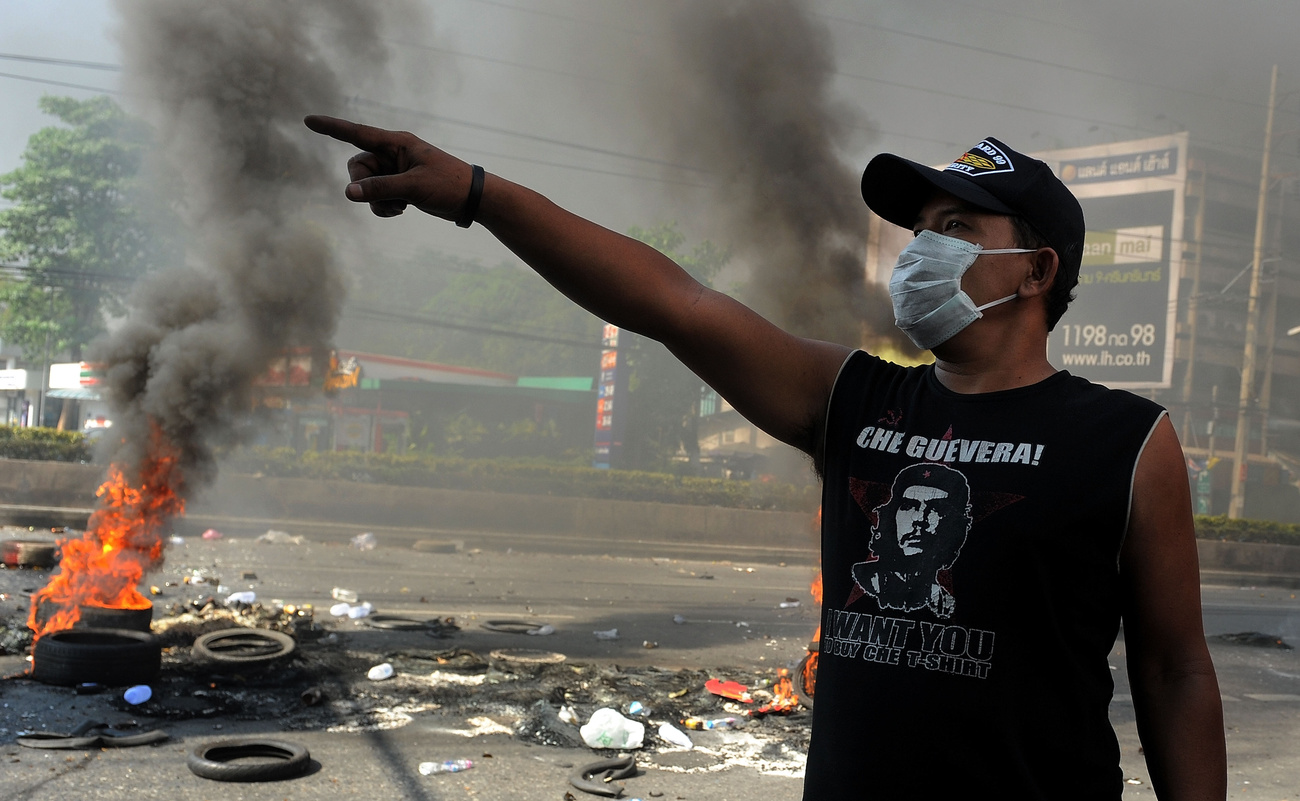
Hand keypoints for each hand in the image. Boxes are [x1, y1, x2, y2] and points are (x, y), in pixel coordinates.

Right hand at [303, 115, 473, 219]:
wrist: (472, 199)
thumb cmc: (448, 185)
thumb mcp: (413, 187)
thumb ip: (380, 189)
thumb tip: (348, 193)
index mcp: (396, 143)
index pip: (357, 133)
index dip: (332, 128)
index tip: (308, 121)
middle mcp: (392, 154)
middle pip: (357, 167)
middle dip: (366, 186)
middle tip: (389, 197)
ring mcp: (394, 171)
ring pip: (365, 186)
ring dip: (377, 201)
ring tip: (401, 206)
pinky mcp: (398, 187)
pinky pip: (375, 197)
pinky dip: (384, 207)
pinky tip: (402, 210)